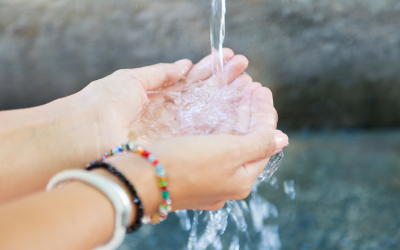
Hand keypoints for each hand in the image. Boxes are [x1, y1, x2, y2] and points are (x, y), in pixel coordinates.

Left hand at [79, 48, 252, 151]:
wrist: (86, 135)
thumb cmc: (103, 103)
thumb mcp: (132, 80)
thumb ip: (161, 73)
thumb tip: (184, 65)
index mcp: (160, 96)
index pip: (193, 80)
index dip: (212, 69)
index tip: (230, 58)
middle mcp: (171, 115)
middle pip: (205, 96)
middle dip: (226, 82)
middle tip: (246, 70)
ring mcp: (175, 131)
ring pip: (209, 114)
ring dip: (229, 99)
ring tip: (250, 85)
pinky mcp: (177, 146)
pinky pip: (204, 133)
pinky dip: (223, 122)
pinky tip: (240, 109)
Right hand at [105, 87, 287, 213]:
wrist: (137, 181)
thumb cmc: (183, 165)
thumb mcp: (228, 152)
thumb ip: (258, 144)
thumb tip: (282, 139)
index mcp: (242, 179)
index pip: (264, 141)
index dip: (264, 113)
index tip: (261, 89)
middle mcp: (227, 182)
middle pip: (247, 142)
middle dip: (250, 112)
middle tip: (251, 87)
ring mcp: (207, 178)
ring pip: (228, 143)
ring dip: (234, 117)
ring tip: (236, 93)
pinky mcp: (189, 172)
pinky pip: (210, 146)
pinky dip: (216, 127)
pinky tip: (214, 112)